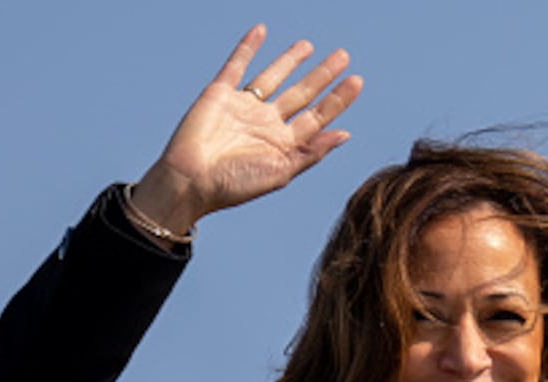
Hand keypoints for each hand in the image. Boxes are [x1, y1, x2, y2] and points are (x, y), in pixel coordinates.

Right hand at [129, 24, 362, 234]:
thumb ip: (312, 152)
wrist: (191, 181)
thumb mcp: (281, 172)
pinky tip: (261, 31)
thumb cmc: (235, 185)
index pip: (318, 116)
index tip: (356, 81)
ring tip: (309, 46)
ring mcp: (244, 107)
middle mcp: (267, 123)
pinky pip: (237, 65)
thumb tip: (345, 133)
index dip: (337, 99)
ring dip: (290, 60)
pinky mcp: (220, 93)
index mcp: (284, 144)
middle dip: (322, 75)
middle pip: (301, 93)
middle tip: (343, 56)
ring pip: (273, 76)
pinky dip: (247, 47)